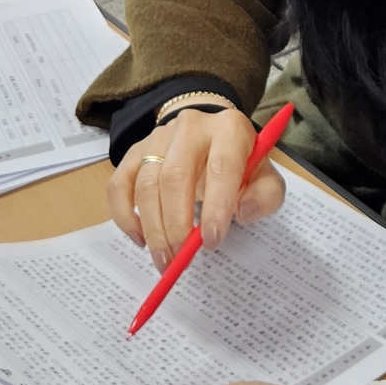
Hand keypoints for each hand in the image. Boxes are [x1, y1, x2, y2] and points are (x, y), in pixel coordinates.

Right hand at [107, 107, 285, 269]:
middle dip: (176, 223)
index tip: (211, 241)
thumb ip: (266, 195)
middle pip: (175, 176)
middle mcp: (190, 127)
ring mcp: (158, 138)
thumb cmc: (239, 162)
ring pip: (146, 184)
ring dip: (152, 228)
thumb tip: (244, 213)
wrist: (210, 135)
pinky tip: (140, 238)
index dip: (216, 207)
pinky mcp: (135, 152)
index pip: (221, 167)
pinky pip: (119, 185)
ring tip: (164, 258)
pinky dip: (125, 216)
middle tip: (181, 257)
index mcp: (229, 129)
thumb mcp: (264, 176)